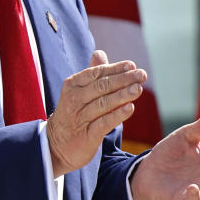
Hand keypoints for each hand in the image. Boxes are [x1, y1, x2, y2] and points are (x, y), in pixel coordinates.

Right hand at [47, 50, 146, 176]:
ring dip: (122, 95)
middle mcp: (74, 100)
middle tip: (142, 75)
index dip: (115, 68)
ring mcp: (79, 118)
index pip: (96, 73)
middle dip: (123, 79)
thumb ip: (92, 74)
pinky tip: (130, 108)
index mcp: (73, 85)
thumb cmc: (73, 114)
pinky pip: (103, 123)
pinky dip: (117, 115)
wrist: (57, 146)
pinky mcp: (86, 136)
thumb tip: (100, 53)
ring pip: (103, 103)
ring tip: (138, 89)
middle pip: (101, 86)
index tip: (132, 65)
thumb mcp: (78, 92)